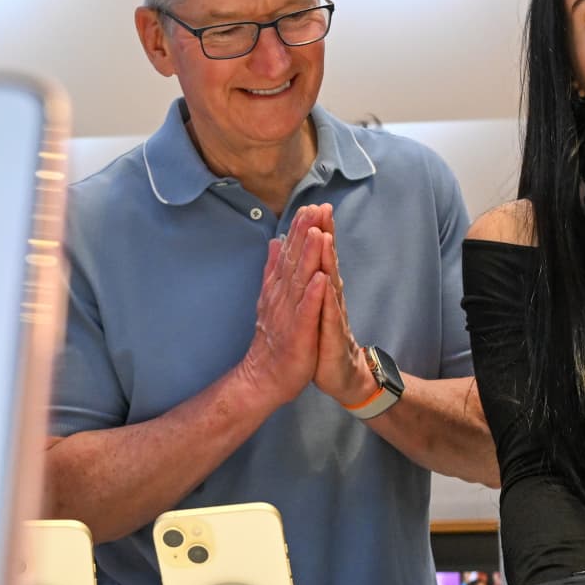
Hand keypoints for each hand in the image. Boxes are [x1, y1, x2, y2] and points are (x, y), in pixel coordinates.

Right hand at [234, 207, 327, 408]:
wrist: (264, 377)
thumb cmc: (274, 340)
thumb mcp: (273, 299)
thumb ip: (273, 270)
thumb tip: (274, 242)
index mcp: (279, 289)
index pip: (289, 254)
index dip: (299, 230)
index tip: (309, 206)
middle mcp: (282, 297)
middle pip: (294, 261)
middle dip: (305, 234)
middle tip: (314, 208)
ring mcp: (289, 315)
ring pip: (300, 281)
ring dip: (308, 256)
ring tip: (318, 233)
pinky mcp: (298, 334)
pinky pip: (306, 312)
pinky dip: (313, 295)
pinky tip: (320, 278)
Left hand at [298, 204, 378, 406]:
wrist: (341, 375)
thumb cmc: (324, 340)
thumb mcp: (313, 307)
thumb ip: (309, 281)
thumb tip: (300, 257)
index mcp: (322, 291)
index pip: (319, 257)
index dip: (316, 232)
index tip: (312, 205)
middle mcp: (331, 298)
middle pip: (328, 262)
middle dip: (325, 235)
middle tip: (323, 209)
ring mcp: (334, 316)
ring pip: (330, 283)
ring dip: (327, 260)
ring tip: (323, 236)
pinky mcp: (333, 336)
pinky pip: (330, 314)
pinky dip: (327, 298)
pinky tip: (326, 283)